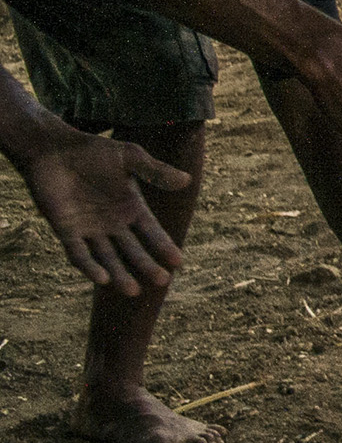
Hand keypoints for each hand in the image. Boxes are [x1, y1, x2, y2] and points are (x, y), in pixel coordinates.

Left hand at [17, 133, 188, 295]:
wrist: (54, 151)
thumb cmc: (94, 151)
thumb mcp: (130, 157)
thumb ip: (155, 171)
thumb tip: (187, 181)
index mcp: (131, 207)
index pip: (151, 232)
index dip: (164, 247)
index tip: (178, 262)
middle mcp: (112, 223)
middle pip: (132, 250)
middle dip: (147, 266)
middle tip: (162, 282)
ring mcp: (89, 229)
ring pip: (107, 258)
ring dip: (120, 275)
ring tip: (133, 291)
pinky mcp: (66, 231)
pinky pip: (79, 254)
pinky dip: (89, 266)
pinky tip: (102, 279)